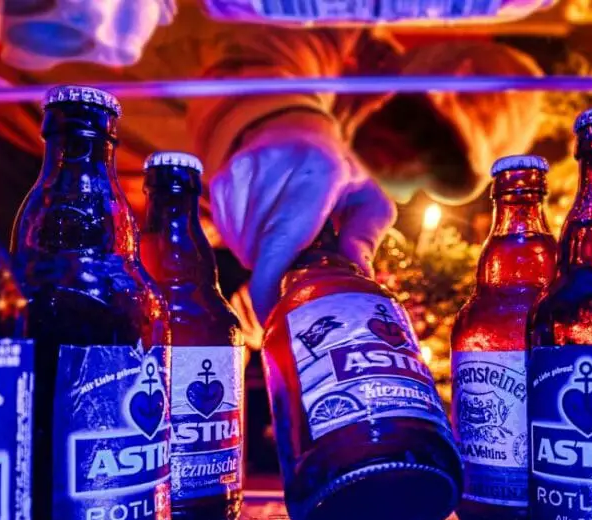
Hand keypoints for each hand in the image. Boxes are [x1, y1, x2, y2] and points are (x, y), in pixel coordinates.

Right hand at [209, 112, 395, 322]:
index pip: (283, 239)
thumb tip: (357, 279)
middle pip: (262, 248)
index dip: (271, 284)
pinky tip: (268, 226)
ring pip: (243, 245)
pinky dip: (247, 242)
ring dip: (262, 257)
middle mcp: (276, 166)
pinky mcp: (223, 179)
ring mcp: (243, 172)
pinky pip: (228, 233)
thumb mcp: (368, 201)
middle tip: (299, 270)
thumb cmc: (338, 175)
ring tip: (288, 239)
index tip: (274, 314)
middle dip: (278, 272)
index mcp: (319, 172)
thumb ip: (366, 238)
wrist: (296, 133)